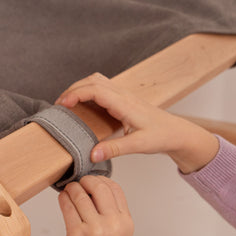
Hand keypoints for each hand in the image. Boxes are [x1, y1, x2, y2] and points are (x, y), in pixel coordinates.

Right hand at [55, 73, 218, 173]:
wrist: (177, 133)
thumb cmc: (161, 136)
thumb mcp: (138, 145)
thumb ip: (114, 149)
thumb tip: (92, 155)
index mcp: (125, 104)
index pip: (96, 90)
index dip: (76, 94)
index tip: (63, 104)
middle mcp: (123, 95)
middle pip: (92, 81)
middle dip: (73, 89)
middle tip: (58, 104)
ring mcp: (123, 95)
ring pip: (97, 81)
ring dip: (80, 87)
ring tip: (67, 102)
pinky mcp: (123, 99)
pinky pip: (102, 88)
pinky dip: (88, 91)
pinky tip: (83, 104)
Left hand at [58, 175, 132, 235]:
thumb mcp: (119, 232)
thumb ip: (111, 211)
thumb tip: (91, 187)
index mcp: (125, 221)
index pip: (114, 187)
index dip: (100, 180)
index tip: (91, 182)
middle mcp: (112, 223)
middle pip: (98, 186)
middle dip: (85, 181)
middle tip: (78, 184)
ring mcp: (94, 229)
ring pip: (80, 194)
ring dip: (71, 189)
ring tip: (68, 191)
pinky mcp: (77, 235)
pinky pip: (67, 207)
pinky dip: (63, 199)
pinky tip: (63, 199)